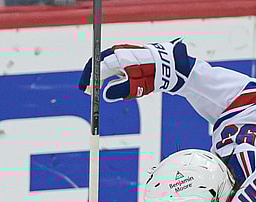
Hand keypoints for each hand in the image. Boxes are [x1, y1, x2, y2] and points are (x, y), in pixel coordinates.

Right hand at [78, 40, 195, 101]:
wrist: (170, 65)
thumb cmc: (153, 75)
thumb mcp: (136, 86)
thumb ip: (119, 91)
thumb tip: (105, 96)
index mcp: (118, 57)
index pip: (98, 67)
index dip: (90, 80)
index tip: (86, 91)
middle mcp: (118, 51)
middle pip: (97, 63)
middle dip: (91, 77)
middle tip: (86, 91)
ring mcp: (122, 52)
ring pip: (105, 64)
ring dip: (99, 77)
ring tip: (95, 89)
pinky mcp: (127, 55)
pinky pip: (113, 65)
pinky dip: (108, 74)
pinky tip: (107, 85)